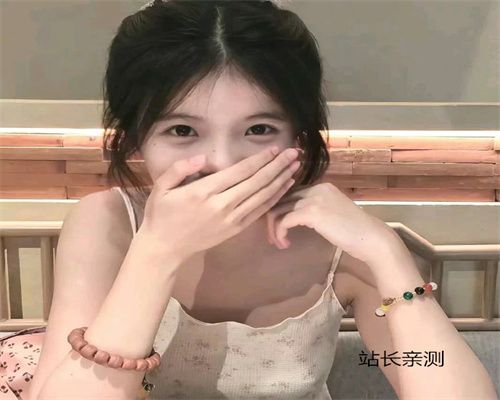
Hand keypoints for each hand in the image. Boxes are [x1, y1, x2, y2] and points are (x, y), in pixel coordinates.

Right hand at [138, 147, 300, 260]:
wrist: (165, 248)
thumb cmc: (161, 214)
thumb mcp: (161, 187)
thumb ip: (180, 169)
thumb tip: (202, 158)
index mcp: (204, 192)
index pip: (239, 171)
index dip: (259, 159)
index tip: (274, 148)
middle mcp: (222, 205)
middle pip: (257, 182)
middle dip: (277, 166)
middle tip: (294, 153)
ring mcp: (232, 219)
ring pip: (262, 197)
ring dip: (281, 180)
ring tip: (295, 166)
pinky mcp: (236, 230)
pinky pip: (260, 212)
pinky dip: (274, 198)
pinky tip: (285, 187)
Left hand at [265, 182, 393, 263]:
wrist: (371, 238)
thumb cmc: (355, 232)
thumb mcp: (332, 214)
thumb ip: (314, 211)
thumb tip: (292, 218)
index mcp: (321, 187)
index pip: (289, 193)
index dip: (279, 210)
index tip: (276, 227)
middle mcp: (316, 188)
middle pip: (281, 199)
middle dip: (271, 219)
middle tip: (272, 237)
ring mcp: (314, 199)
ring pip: (278, 209)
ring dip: (274, 228)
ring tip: (278, 243)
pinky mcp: (312, 212)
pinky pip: (284, 220)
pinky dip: (280, 232)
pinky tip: (285, 243)